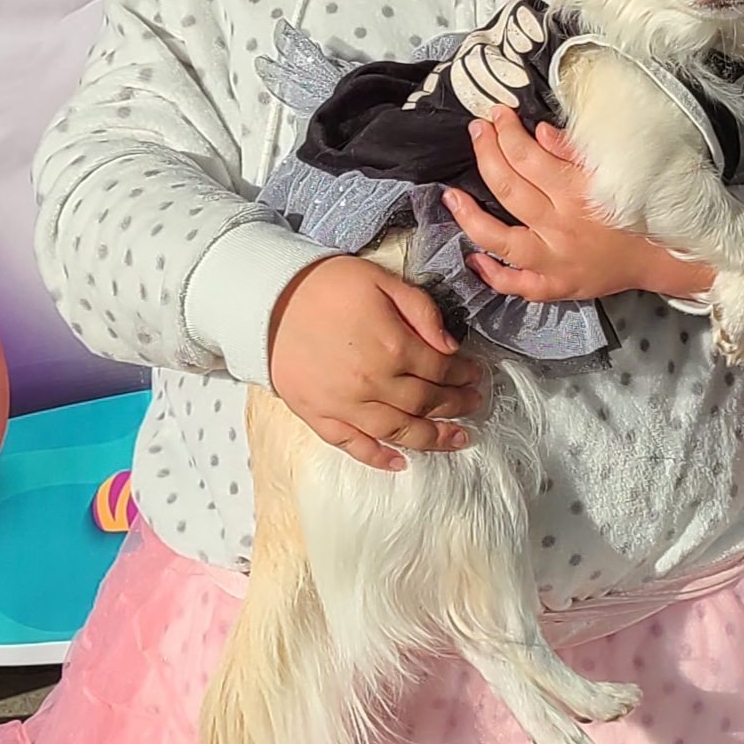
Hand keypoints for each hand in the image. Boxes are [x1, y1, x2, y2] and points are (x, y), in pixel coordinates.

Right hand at [267, 255, 483, 470]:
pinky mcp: (318, 415)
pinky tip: (399, 462)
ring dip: (431, 439)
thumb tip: (451, 347)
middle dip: (455, 406)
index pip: (439, 369)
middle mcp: (372, 383)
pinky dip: (377, 458)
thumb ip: (421, 311)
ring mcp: (343, 404)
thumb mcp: (382, 280)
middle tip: (474, 405)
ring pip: (397, 431)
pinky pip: (352, 445)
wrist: (267, 298)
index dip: (463, 373)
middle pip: (425, 403)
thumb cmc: (327, 284)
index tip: (476, 374)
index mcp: (392, 347)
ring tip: (455, 440)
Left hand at [446, 111, 711, 302]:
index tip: (497, 114)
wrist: (663, 257)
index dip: (506, 132)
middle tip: (475, 133)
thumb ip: (575, 151)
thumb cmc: (639, 208)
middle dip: (485, 155)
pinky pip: (514, 283)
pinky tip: (472, 256)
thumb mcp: (614, 172)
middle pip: (508, 189)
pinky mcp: (554, 287)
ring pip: (499, 238)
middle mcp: (560, 225)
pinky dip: (490, 272)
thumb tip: (539, 132)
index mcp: (577, 192)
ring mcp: (553, 261)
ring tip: (450, 196)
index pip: (528, 156)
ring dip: (469, 216)